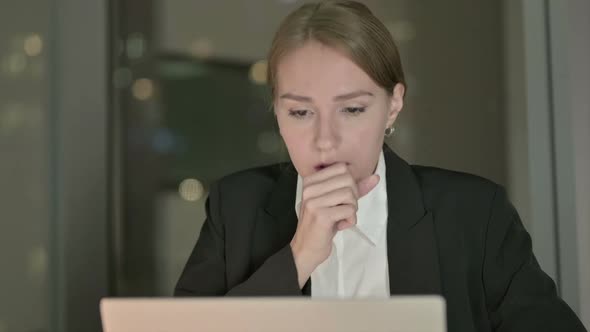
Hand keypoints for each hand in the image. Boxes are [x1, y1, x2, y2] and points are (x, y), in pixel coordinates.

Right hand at [289, 163, 379, 287]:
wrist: (306, 249)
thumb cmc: (322, 225)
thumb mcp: (336, 202)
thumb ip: (355, 188)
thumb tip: (376, 177)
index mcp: (311, 181)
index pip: (341, 168)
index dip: (350, 183)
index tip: (342, 198)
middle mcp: (310, 188)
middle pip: (348, 179)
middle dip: (353, 196)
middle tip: (344, 209)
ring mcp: (314, 201)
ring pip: (350, 194)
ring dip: (352, 209)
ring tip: (342, 218)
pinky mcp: (321, 215)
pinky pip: (349, 210)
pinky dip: (351, 220)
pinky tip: (340, 226)